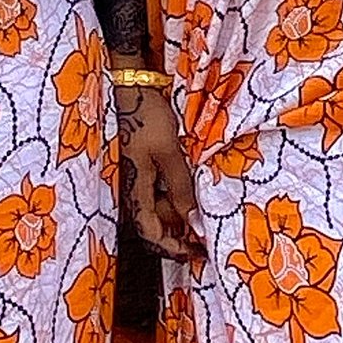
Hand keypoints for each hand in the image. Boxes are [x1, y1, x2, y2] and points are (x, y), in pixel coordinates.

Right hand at [115, 80, 204, 263]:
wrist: (132, 88)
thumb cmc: (146, 118)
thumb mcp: (169, 154)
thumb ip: (181, 189)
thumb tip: (194, 224)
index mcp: (136, 190)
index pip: (150, 234)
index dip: (172, 249)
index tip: (196, 254)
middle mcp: (135, 190)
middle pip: (156, 225)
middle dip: (181, 234)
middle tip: (209, 236)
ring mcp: (140, 178)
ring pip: (161, 208)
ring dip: (182, 215)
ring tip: (208, 213)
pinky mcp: (145, 167)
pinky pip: (161, 191)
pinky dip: (178, 197)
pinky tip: (196, 192)